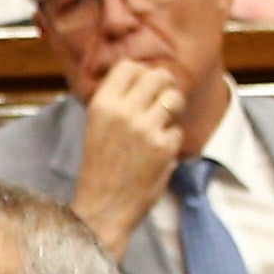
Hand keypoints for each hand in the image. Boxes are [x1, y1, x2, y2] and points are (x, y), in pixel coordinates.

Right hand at [72, 60, 192, 247]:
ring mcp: (145, 128)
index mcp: (102, 104)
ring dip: (173, 109)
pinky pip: (177, 130)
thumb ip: (117, 101)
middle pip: (157, 76)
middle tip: (164, 98)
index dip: (141, 73)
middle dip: (165, 85)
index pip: (129, 67)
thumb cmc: (100, 166)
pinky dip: (171, 140)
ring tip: (163, 123)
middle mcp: (123, 111)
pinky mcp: (163, 146)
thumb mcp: (96, 125)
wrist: (103, 206)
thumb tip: (146, 77)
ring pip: (174, 98)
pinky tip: (157, 153)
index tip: (145, 85)